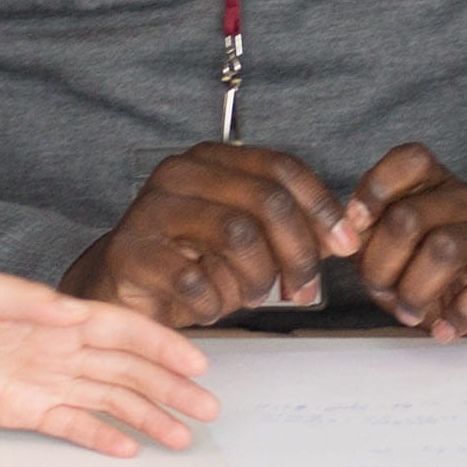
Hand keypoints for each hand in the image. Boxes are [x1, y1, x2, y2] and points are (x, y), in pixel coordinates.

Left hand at [0, 269, 216, 453]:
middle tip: (205, 410)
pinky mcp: (21, 409)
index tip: (194, 365)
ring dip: (145, 417)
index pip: (121, 331)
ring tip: (179, 437)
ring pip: (107, 400)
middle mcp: (57, 349)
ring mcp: (43, 381)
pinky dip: (99, 436)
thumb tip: (74, 313)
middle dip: (168, 389)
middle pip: (126, 370)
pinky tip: (127, 448)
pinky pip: (70, 424)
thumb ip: (28, 303)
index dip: (161, 347)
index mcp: (54, 316)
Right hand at [62, 142, 363, 326]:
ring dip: (257, 278)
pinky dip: (214, 302)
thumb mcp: (247, 239)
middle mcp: (180, 174)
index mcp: (211, 159)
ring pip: (237, 235)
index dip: (322, 207)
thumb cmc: (188, 261)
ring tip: (250, 297)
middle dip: (297, 252)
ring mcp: (151, 210)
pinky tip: (210, 307)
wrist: (121, 288)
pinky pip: (195, 279)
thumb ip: (292, 230)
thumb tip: (345, 235)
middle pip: (266, 201)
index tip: (345, 245)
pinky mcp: (132, 252)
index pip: (281, 168)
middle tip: (303, 289)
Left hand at [342, 146, 466, 341]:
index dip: (376, 189)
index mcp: (436, 186)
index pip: (410, 159)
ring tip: (410, 314)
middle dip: (382, 265)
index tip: (357, 228)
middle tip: (383, 293)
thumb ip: (369, 240)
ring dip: (415, 291)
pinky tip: (446, 329)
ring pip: (444, 249)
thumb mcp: (397, 254)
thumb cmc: (444, 277)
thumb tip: (342, 239)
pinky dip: (458, 314)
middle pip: (409, 217)